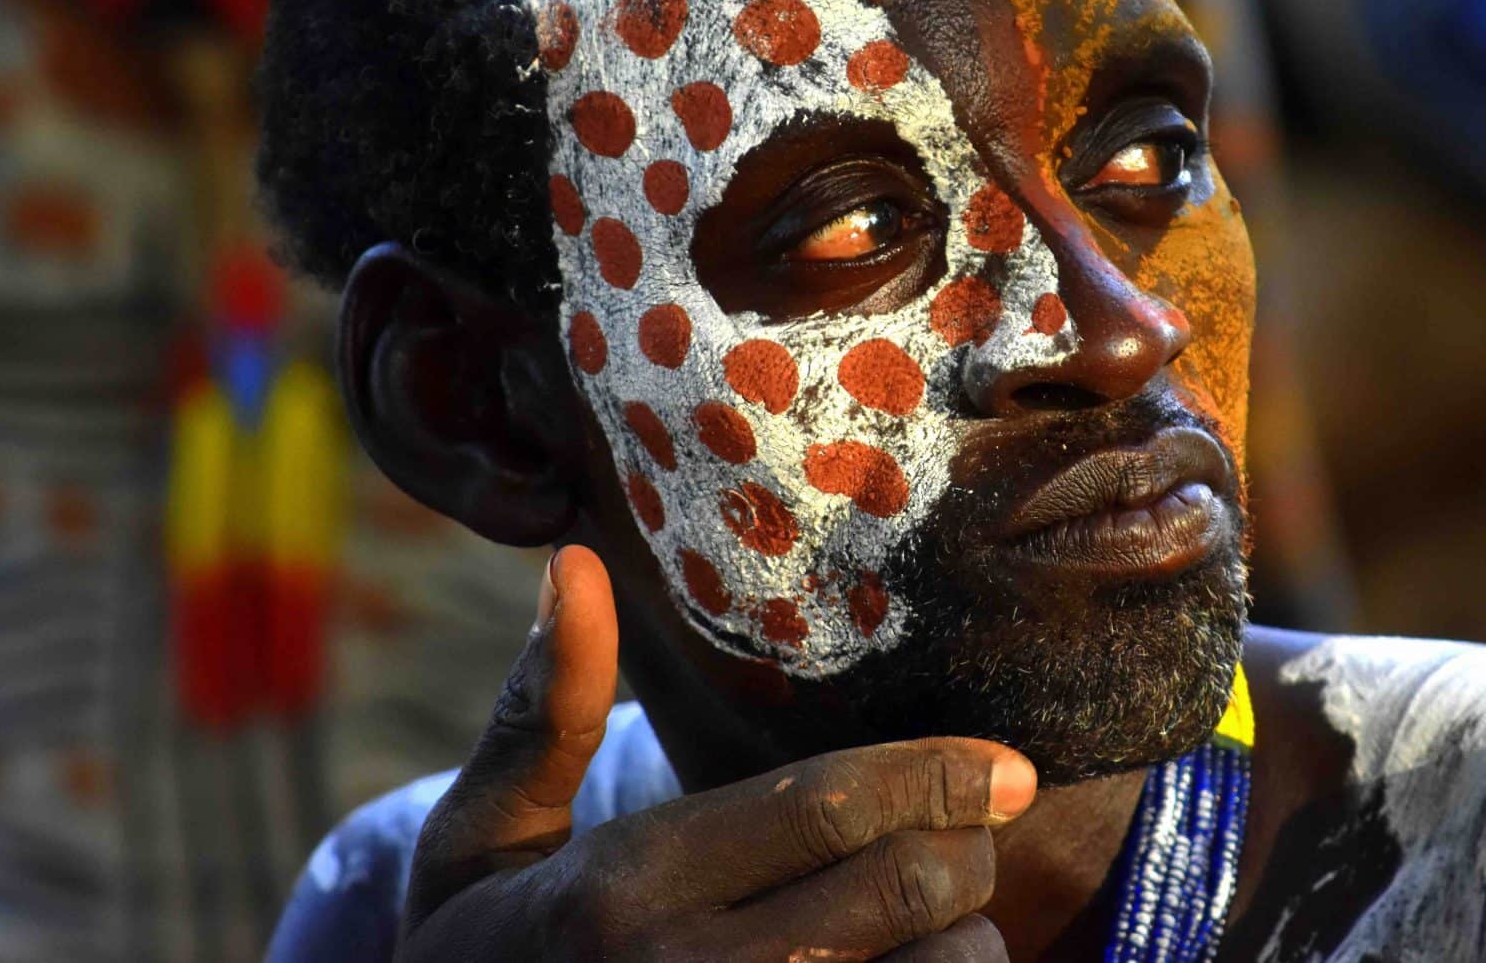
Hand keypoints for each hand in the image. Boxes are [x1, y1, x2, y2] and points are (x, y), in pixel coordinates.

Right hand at [397, 546, 1034, 960]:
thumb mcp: (478, 848)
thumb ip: (542, 715)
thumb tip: (576, 562)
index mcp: (621, 890)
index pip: (822, 807)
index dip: (934, 774)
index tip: (1007, 763)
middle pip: (904, 888)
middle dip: (963, 848)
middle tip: (976, 828)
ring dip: (964, 941)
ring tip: (935, 921)